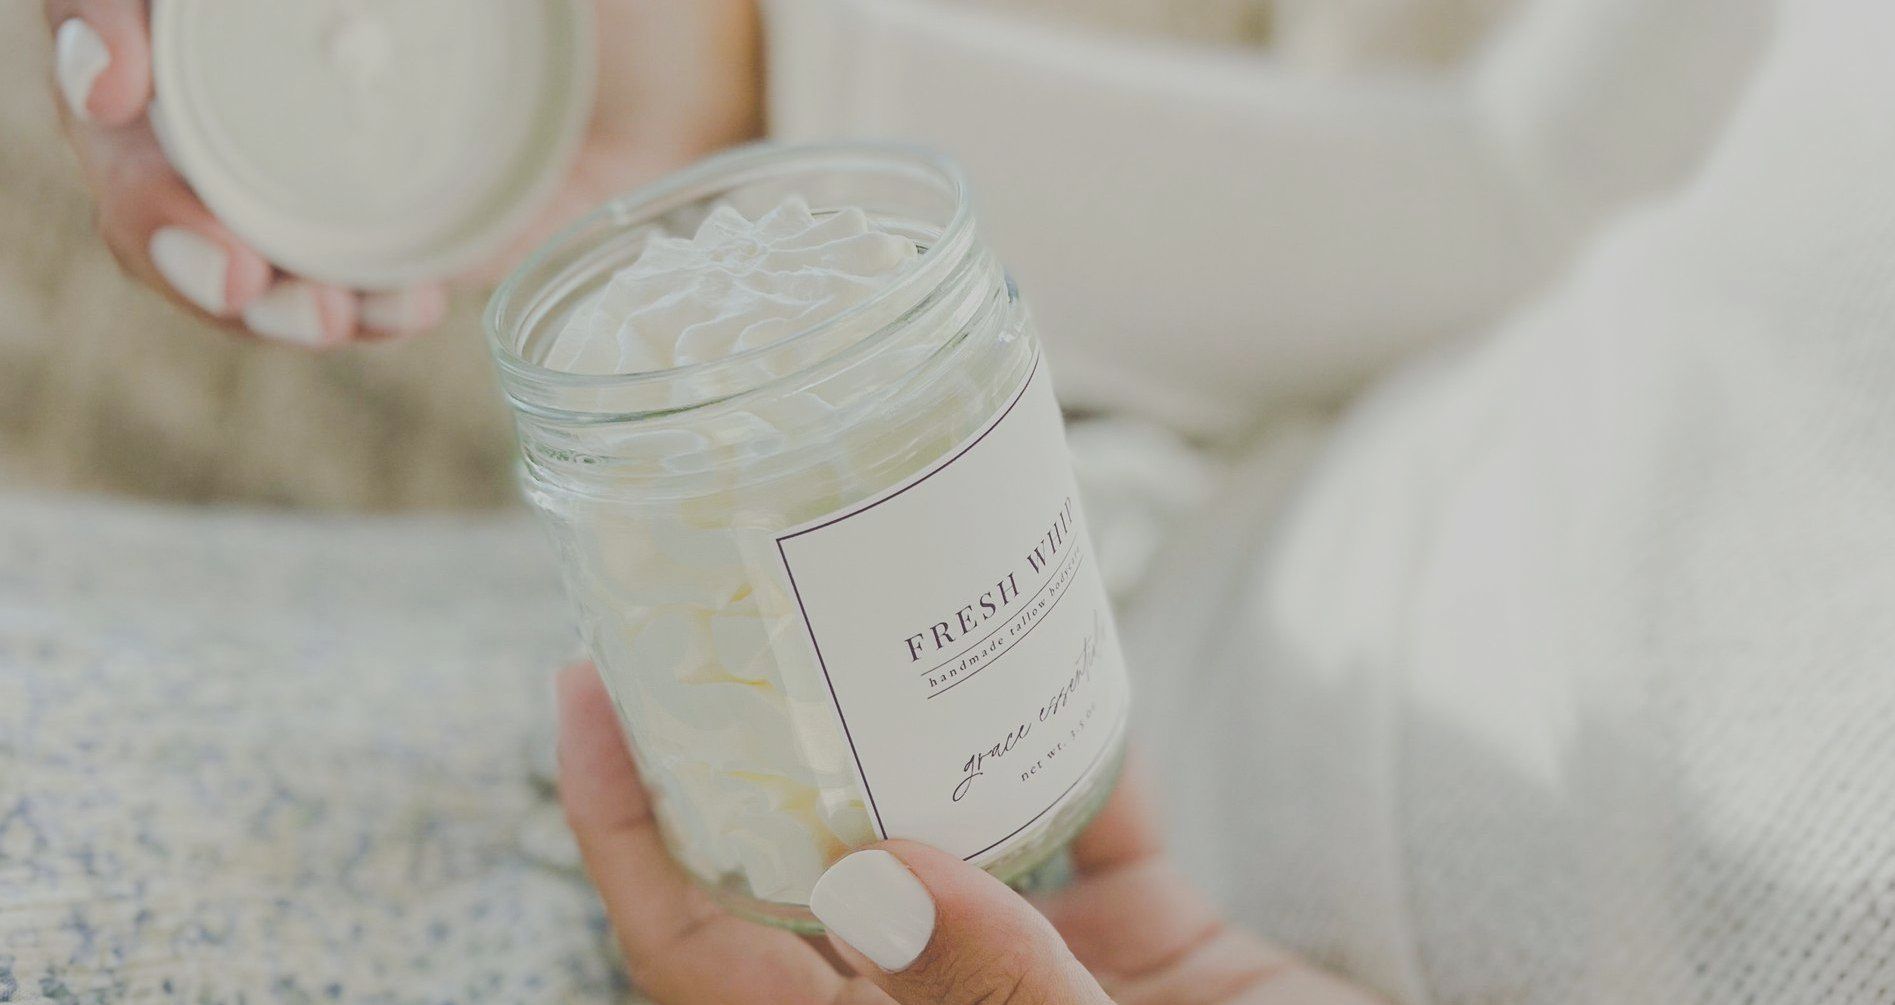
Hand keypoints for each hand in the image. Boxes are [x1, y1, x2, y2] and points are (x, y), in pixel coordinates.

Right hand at [43, 0, 759, 347]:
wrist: (676, 68)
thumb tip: (354, 6)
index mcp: (244, 6)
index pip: (108, 1)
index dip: (87, 35)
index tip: (120, 81)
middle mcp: (249, 70)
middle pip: (137, 142)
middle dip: (155, 214)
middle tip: (227, 270)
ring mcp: (303, 164)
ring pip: (207, 236)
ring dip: (241, 295)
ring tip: (321, 318)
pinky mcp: (375, 240)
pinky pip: (320, 291)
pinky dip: (344, 313)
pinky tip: (402, 311)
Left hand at [556, 663, 1383, 1002]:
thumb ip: (996, 1000)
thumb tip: (876, 876)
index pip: (707, 959)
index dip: (631, 835)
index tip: (588, 696)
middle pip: (807, 882)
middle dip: (751, 753)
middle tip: (716, 616)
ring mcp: (1052, 985)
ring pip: (945, 837)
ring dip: (907, 733)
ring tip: (864, 612)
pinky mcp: (1155, 948)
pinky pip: (1094, 822)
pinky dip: (1073, 739)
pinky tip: (1057, 652)